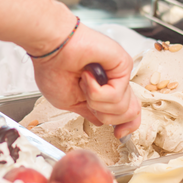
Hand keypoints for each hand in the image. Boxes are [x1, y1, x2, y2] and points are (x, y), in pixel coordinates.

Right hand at [32, 24, 140, 138]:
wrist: (51, 48)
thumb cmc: (53, 68)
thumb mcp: (69, 102)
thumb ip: (89, 112)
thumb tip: (103, 122)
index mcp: (104, 90)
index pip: (128, 113)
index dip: (127, 127)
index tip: (118, 134)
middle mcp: (115, 82)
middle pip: (131, 113)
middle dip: (107, 116)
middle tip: (88, 100)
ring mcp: (120, 74)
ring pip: (123, 108)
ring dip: (96, 101)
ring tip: (84, 83)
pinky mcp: (123, 65)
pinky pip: (117, 95)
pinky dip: (96, 91)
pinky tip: (86, 76)